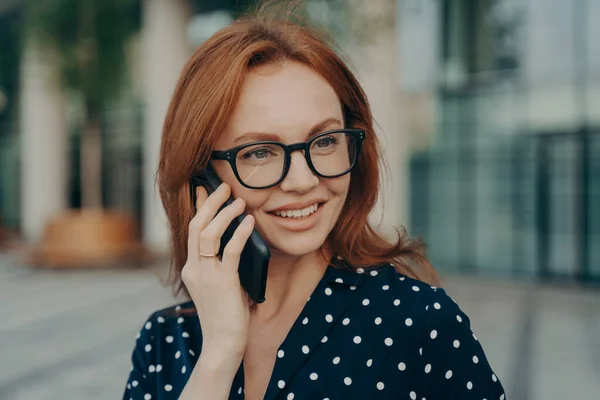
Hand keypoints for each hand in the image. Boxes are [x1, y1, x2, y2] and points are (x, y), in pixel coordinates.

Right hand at [182, 182, 254, 361]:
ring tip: (238, 201)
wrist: (224, 343)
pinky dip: (240, 233)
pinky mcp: (223, 282)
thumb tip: (238, 236)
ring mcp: (205, 275)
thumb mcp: (221, 283)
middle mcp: (194, 269)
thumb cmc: (227, 314)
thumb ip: (224, 262)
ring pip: (208, 234)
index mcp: (191, 268)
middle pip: (197, 226)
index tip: (204, 188)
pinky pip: (231, 250)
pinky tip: (249, 221)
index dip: (199, 207)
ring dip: (224, 214)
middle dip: (210, 203)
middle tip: (224, 186)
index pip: (192, 230)